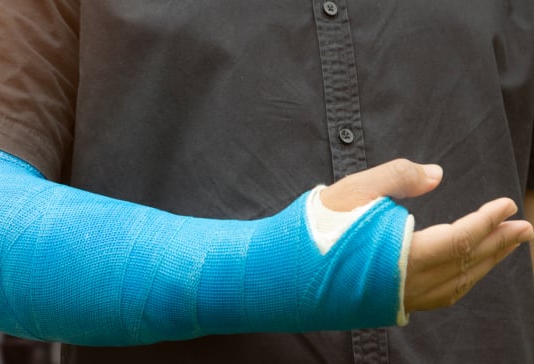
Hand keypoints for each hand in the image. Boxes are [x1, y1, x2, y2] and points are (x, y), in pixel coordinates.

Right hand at [320, 159, 532, 313]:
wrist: (279, 271)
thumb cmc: (313, 228)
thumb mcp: (353, 189)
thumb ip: (397, 177)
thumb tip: (437, 175)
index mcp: (404, 255)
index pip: (460, 239)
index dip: (487, 222)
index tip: (506, 205)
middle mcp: (407, 283)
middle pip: (465, 265)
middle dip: (497, 245)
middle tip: (524, 229)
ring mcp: (397, 298)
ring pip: (456, 285)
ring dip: (484, 265)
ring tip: (502, 247)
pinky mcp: (386, 304)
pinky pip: (438, 298)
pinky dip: (460, 282)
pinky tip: (464, 272)